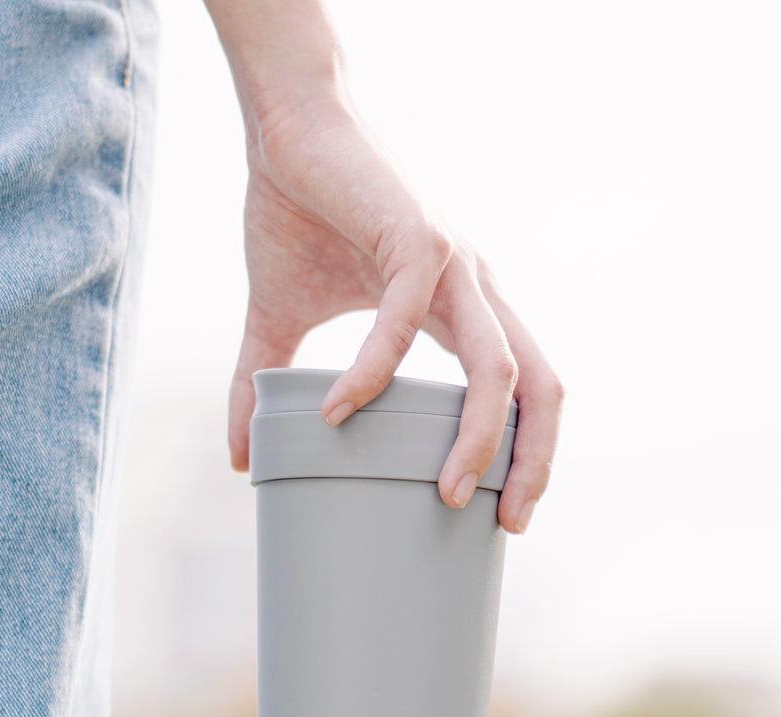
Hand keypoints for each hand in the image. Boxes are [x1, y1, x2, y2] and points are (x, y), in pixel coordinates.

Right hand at [226, 98, 562, 534]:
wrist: (287, 128)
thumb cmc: (298, 214)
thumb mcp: (280, 319)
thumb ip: (265, 387)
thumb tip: (240, 462)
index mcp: (460, 312)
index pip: (521, 392)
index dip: (525, 452)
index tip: (499, 512)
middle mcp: (474, 292)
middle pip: (541, 387)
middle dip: (534, 461)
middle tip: (507, 524)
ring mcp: (454, 264)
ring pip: (500, 366)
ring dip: (480, 437)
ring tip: (444, 493)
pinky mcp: (417, 235)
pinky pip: (407, 320)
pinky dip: (375, 372)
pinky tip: (338, 411)